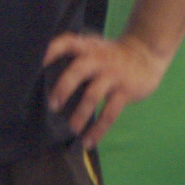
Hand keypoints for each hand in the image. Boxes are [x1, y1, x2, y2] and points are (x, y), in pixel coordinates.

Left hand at [42, 30, 165, 141]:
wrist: (147, 53)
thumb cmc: (111, 54)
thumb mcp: (93, 47)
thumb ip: (74, 57)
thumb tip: (40, 78)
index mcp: (87, 47)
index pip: (66, 43)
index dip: (51, 51)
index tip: (37, 63)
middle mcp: (98, 59)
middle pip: (78, 71)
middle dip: (63, 88)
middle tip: (52, 106)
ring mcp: (113, 75)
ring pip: (93, 95)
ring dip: (80, 114)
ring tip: (70, 130)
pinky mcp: (125, 91)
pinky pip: (110, 113)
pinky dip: (98, 129)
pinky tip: (88, 141)